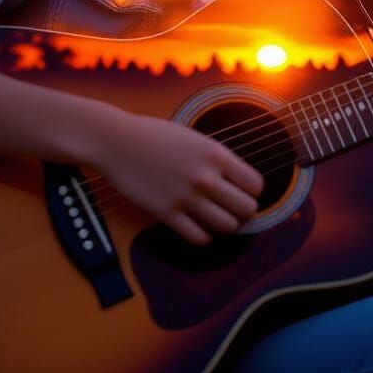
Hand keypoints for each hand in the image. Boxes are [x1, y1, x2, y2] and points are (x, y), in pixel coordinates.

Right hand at [90, 107, 264, 245]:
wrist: (118, 141)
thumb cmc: (155, 136)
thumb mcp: (195, 139)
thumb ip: (217, 159)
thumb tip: (238, 181)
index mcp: (215, 154)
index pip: (255, 185)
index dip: (252, 191)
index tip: (242, 192)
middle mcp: (205, 176)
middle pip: (247, 209)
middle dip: (244, 212)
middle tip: (233, 209)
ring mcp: (186, 196)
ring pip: (227, 226)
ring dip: (226, 225)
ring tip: (216, 218)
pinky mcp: (166, 213)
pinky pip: (198, 237)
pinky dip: (203, 236)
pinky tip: (197, 226)